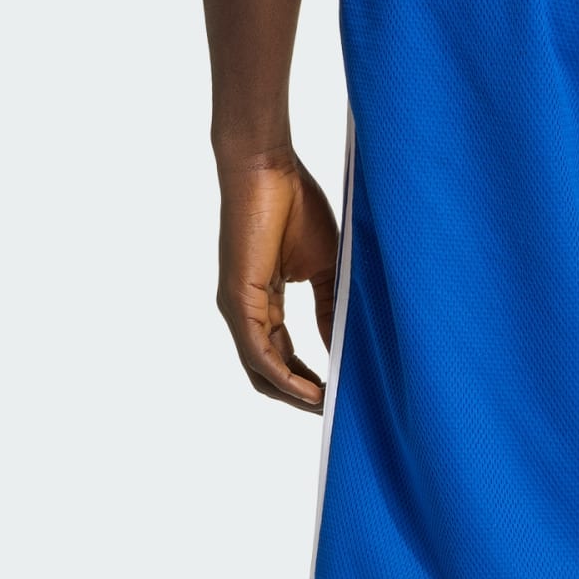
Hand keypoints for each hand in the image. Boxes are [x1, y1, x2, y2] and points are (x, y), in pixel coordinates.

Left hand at [215, 151, 338, 411]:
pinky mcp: (237, 302)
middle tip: (336, 410)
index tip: (340, 393)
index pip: (282, 356)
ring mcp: (237, 309)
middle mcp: (245, 311)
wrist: (267, 167)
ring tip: (328, 408)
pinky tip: (312, 391)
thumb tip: (341, 347)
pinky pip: (260, 355)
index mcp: (264, 301)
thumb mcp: (325, 268)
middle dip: (302, 397)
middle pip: (268, 374)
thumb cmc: (295, 204)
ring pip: (262, 372)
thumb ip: (330, 308)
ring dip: (295, 396)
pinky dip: (286, 379)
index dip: (309, 379)